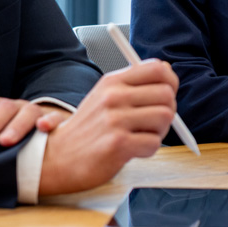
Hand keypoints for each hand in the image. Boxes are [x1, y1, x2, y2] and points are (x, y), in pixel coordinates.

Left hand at [0, 98, 66, 148]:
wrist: (47, 130)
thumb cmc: (14, 138)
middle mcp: (15, 108)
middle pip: (1, 109)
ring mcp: (36, 112)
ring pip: (26, 113)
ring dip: (16, 126)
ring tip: (6, 141)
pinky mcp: (57, 119)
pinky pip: (55, 117)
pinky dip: (49, 121)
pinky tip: (43, 128)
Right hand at [37, 59, 179, 195]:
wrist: (57, 158)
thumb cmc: (86, 129)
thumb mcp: (104, 96)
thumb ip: (132, 85)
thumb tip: (167, 72)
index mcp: (112, 82)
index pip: (157, 68)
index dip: (171, 82)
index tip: (167, 94)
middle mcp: (114, 97)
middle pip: (167, 94)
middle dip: (168, 111)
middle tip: (153, 123)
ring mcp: (115, 120)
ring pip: (165, 117)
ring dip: (159, 131)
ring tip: (142, 136)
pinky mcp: (118, 144)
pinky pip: (154, 143)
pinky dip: (148, 150)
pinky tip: (133, 150)